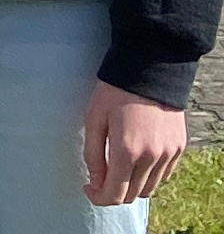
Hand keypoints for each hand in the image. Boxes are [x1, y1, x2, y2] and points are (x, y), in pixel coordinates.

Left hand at [82, 80, 183, 204]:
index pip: (115, 194)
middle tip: (100, 178)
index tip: (89, 189)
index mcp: (127, 151)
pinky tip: (136, 159)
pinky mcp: (178, 148)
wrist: (149, 69)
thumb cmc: (114, 91)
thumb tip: (95, 181)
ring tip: (117, 167)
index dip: (99, 198)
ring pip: (150, 188)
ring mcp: (168, 154)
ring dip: (132, 185)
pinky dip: (149, 175)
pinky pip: (164, 175)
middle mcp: (151, 158)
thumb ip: (93, 153)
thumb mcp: (94, 117)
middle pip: (133, 194)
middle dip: (114, 192)